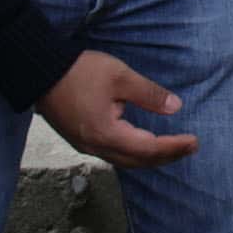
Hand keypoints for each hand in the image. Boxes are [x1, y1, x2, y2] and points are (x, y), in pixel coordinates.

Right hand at [36, 49, 198, 167]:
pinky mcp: (79, 139)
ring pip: (124, 160)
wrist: (39, 71)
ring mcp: (85, 145)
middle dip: (166, 156)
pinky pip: (112, 154)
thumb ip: (149, 94)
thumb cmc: (80, 72)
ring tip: (171, 149)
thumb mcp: (119, 77)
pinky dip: (133, 154)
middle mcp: (95, 146)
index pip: (148, 149)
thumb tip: (175, 107)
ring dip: (149, 157)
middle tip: (190, 148)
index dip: (173, 147)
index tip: (194, 142)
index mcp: (106, 134)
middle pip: (137, 161)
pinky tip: (142, 146)